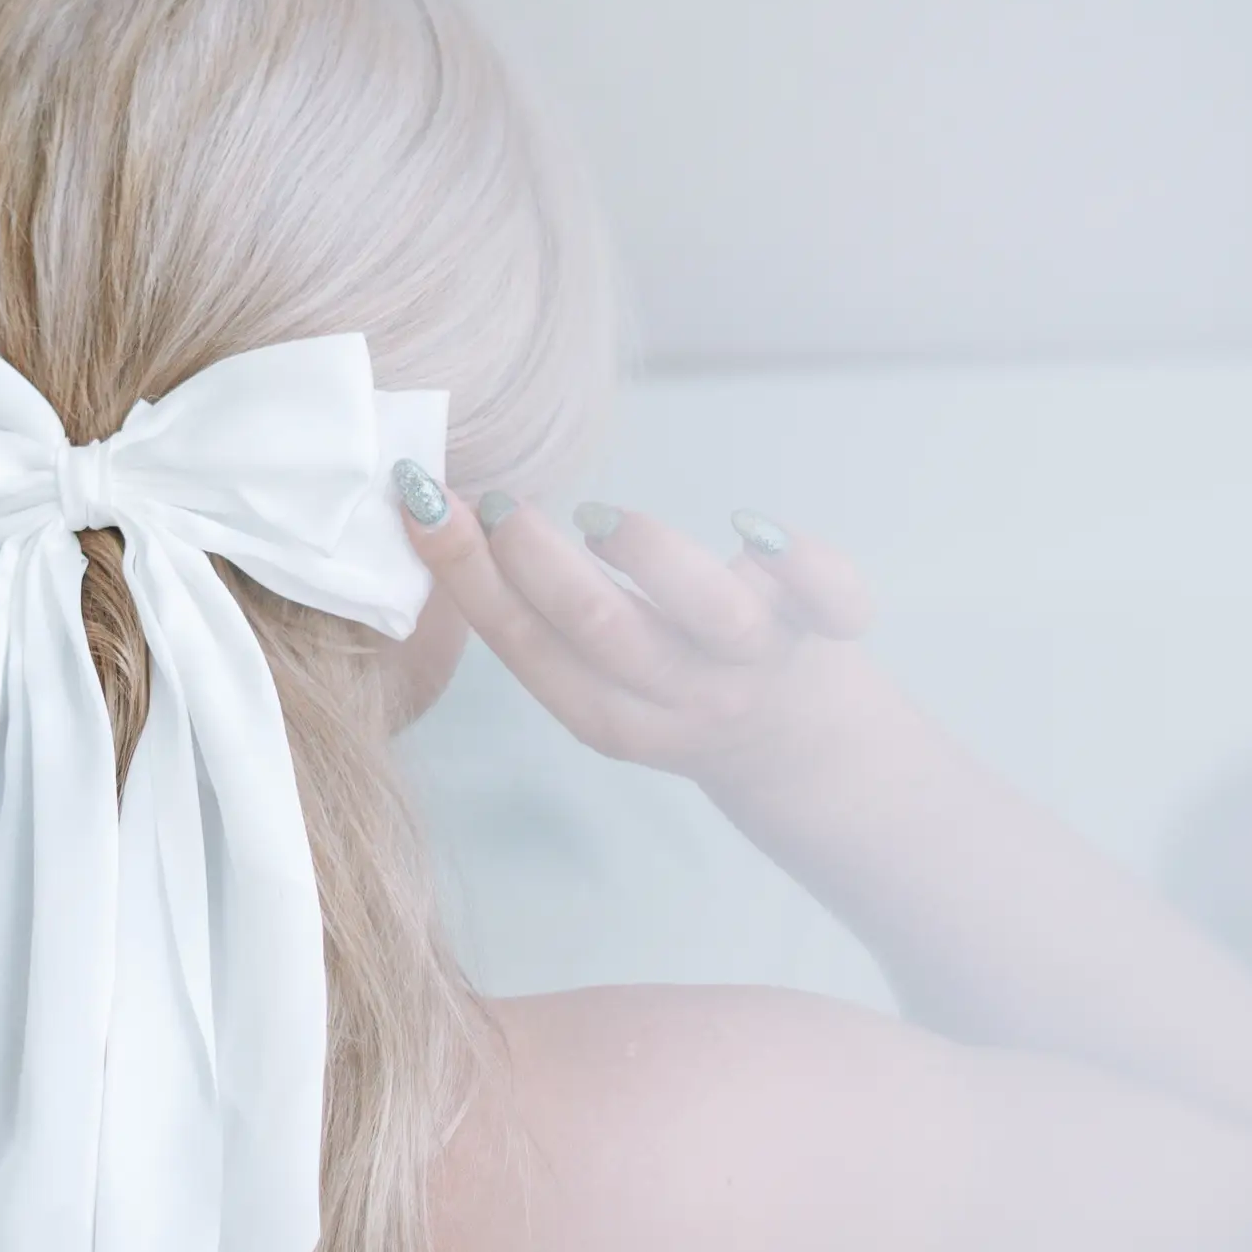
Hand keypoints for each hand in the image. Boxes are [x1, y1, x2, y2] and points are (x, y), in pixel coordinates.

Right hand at [400, 483, 884, 801]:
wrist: (800, 753)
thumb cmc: (675, 685)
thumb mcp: (600, 676)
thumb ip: (543, 614)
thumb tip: (440, 505)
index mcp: (608, 713)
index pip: (526, 646)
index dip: (468, 574)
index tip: (422, 498)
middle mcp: (680, 699)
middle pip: (602, 628)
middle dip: (538, 560)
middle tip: (499, 502)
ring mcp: (753, 667)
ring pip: (706, 611)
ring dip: (649, 553)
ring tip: (604, 520)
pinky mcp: (822, 633)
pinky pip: (829, 599)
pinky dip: (803, 562)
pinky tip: (755, 526)